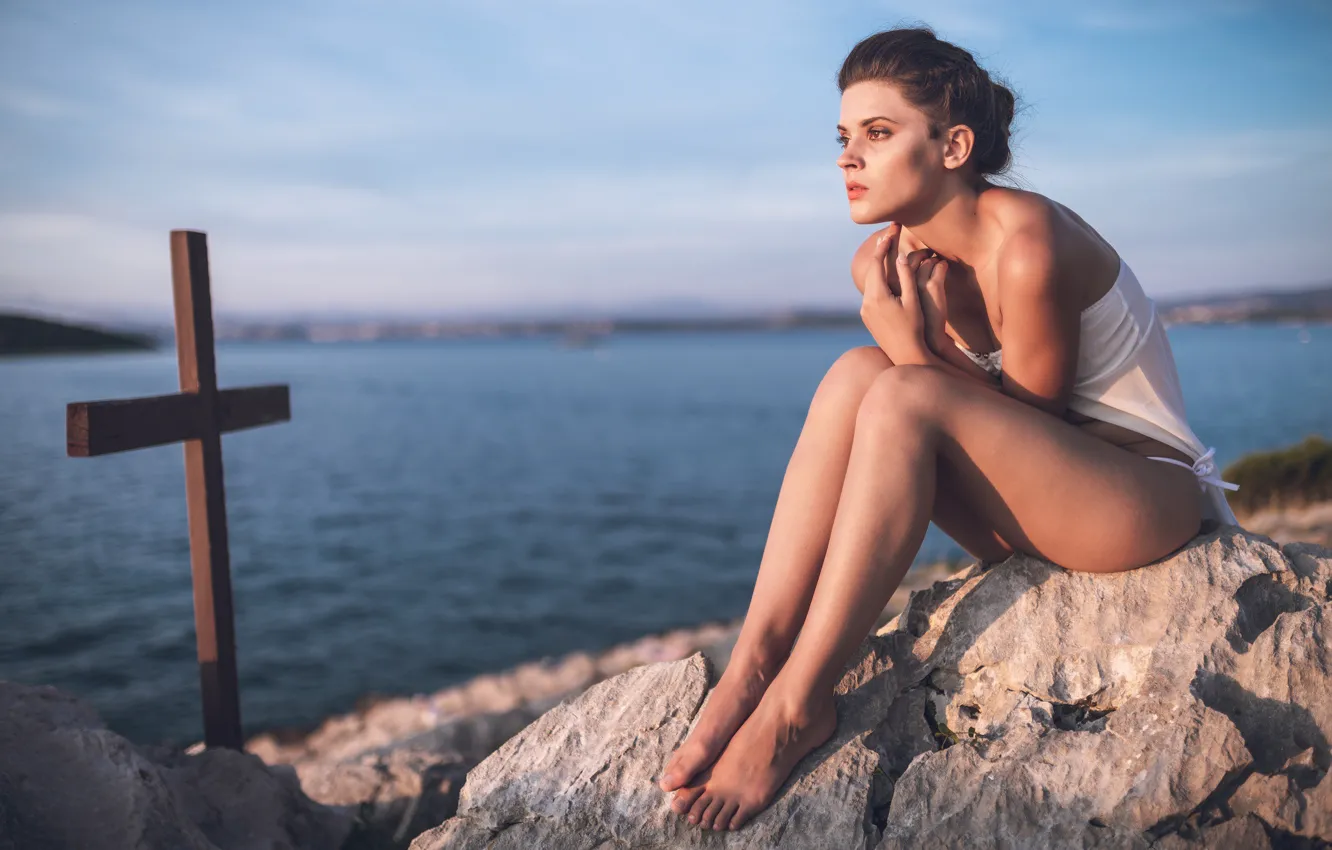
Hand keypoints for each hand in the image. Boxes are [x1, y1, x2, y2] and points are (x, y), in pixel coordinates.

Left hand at [859, 223, 947, 364]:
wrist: (906, 354)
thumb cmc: (915, 328)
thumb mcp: (913, 301)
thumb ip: (907, 278)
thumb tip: (900, 257)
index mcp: (879, 296)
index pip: (877, 264)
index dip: (884, 246)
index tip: (890, 232)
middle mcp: (867, 302)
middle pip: (870, 270)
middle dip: (879, 252)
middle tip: (887, 235)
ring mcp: (865, 310)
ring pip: (869, 281)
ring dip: (877, 266)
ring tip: (885, 250)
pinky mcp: (866, 317)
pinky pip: (870, 292)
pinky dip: (877, 279)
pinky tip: (884, 274)